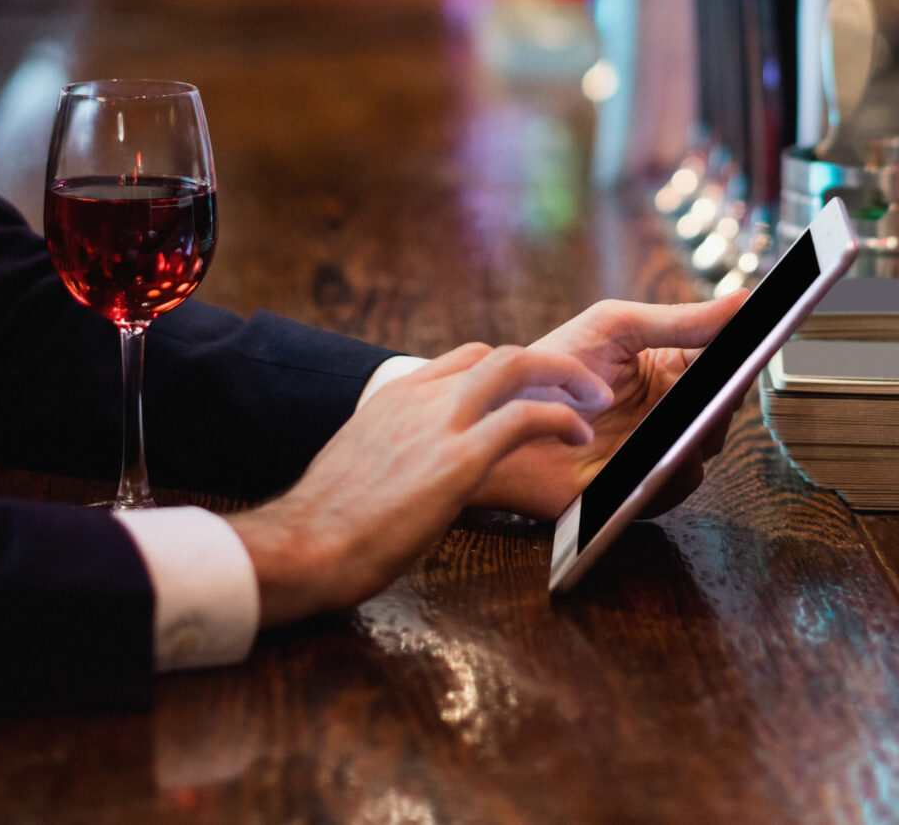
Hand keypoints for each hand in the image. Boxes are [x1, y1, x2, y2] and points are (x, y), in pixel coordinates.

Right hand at [228, 343, 606, 627]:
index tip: (533, 389)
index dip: (506, 372)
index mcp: (392, 397)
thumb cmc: (325, 524)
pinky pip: (525, 418)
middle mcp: (418, 397)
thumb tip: (403, 473)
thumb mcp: (356, 466)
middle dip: (547, 364)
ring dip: (566, 377)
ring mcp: (439, 422)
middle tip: (580, 384)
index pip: (462, 360)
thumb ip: (389, 453)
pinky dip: (561, 418)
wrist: (303, 544)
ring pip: (517, 366)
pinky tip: (579, 435)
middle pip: (497, 354)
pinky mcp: (458, 458)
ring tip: (595, 399)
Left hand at [469, 292, 746, 521]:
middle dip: (728, 396)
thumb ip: (680, 318)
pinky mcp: (636, 488)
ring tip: (695, 416)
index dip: (745, 357)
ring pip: (704, 451)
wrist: (498, 414)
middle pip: (722, 410)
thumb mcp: (616, 326)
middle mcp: (669, 414)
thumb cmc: (552, 365)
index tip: (760, 343)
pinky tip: (667, 451)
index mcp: (670, 370)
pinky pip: (672, 487)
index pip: (724, 366)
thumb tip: (742, 300)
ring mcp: (655, 452)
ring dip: (704, 433)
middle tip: (727, 381)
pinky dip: (676, 470)